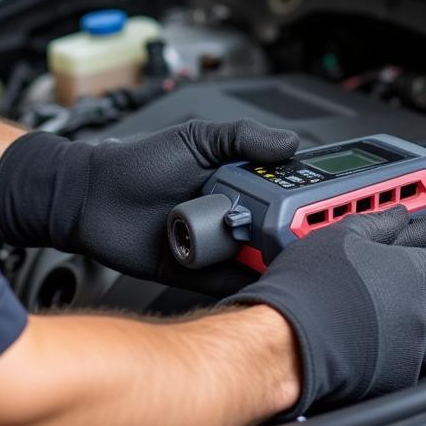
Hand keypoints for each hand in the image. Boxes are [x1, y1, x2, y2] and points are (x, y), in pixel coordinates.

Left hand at [0, 119, 297, 294]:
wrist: (90, 198)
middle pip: (280, 229)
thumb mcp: (194, 140)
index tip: (336, 205)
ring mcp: (217, 245)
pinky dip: (250, 288)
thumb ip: (240, 138)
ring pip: (261, 260)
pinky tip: (266, 285)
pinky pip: (232, 284)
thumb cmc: (136, 164)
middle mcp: (232, 214)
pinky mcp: (200, 274)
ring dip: (278, 262)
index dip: (310, 200)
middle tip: (315, 237)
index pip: (284, 191)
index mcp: (236, 180)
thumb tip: (289, 142)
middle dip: (298, 234)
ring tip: (298, 263)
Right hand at [224, 206, 425, 413]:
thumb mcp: (341, 236)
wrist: (293, 336)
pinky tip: (383, 339)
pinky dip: (405, 349)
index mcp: (414, 269)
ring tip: (398, 312)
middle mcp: (423, 306)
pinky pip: (416, 359)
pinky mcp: (401, 373)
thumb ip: (378, 224)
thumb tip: (399, 215)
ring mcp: (415, 342)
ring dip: (425, 319)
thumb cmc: (312, 284)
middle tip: (422, 280)